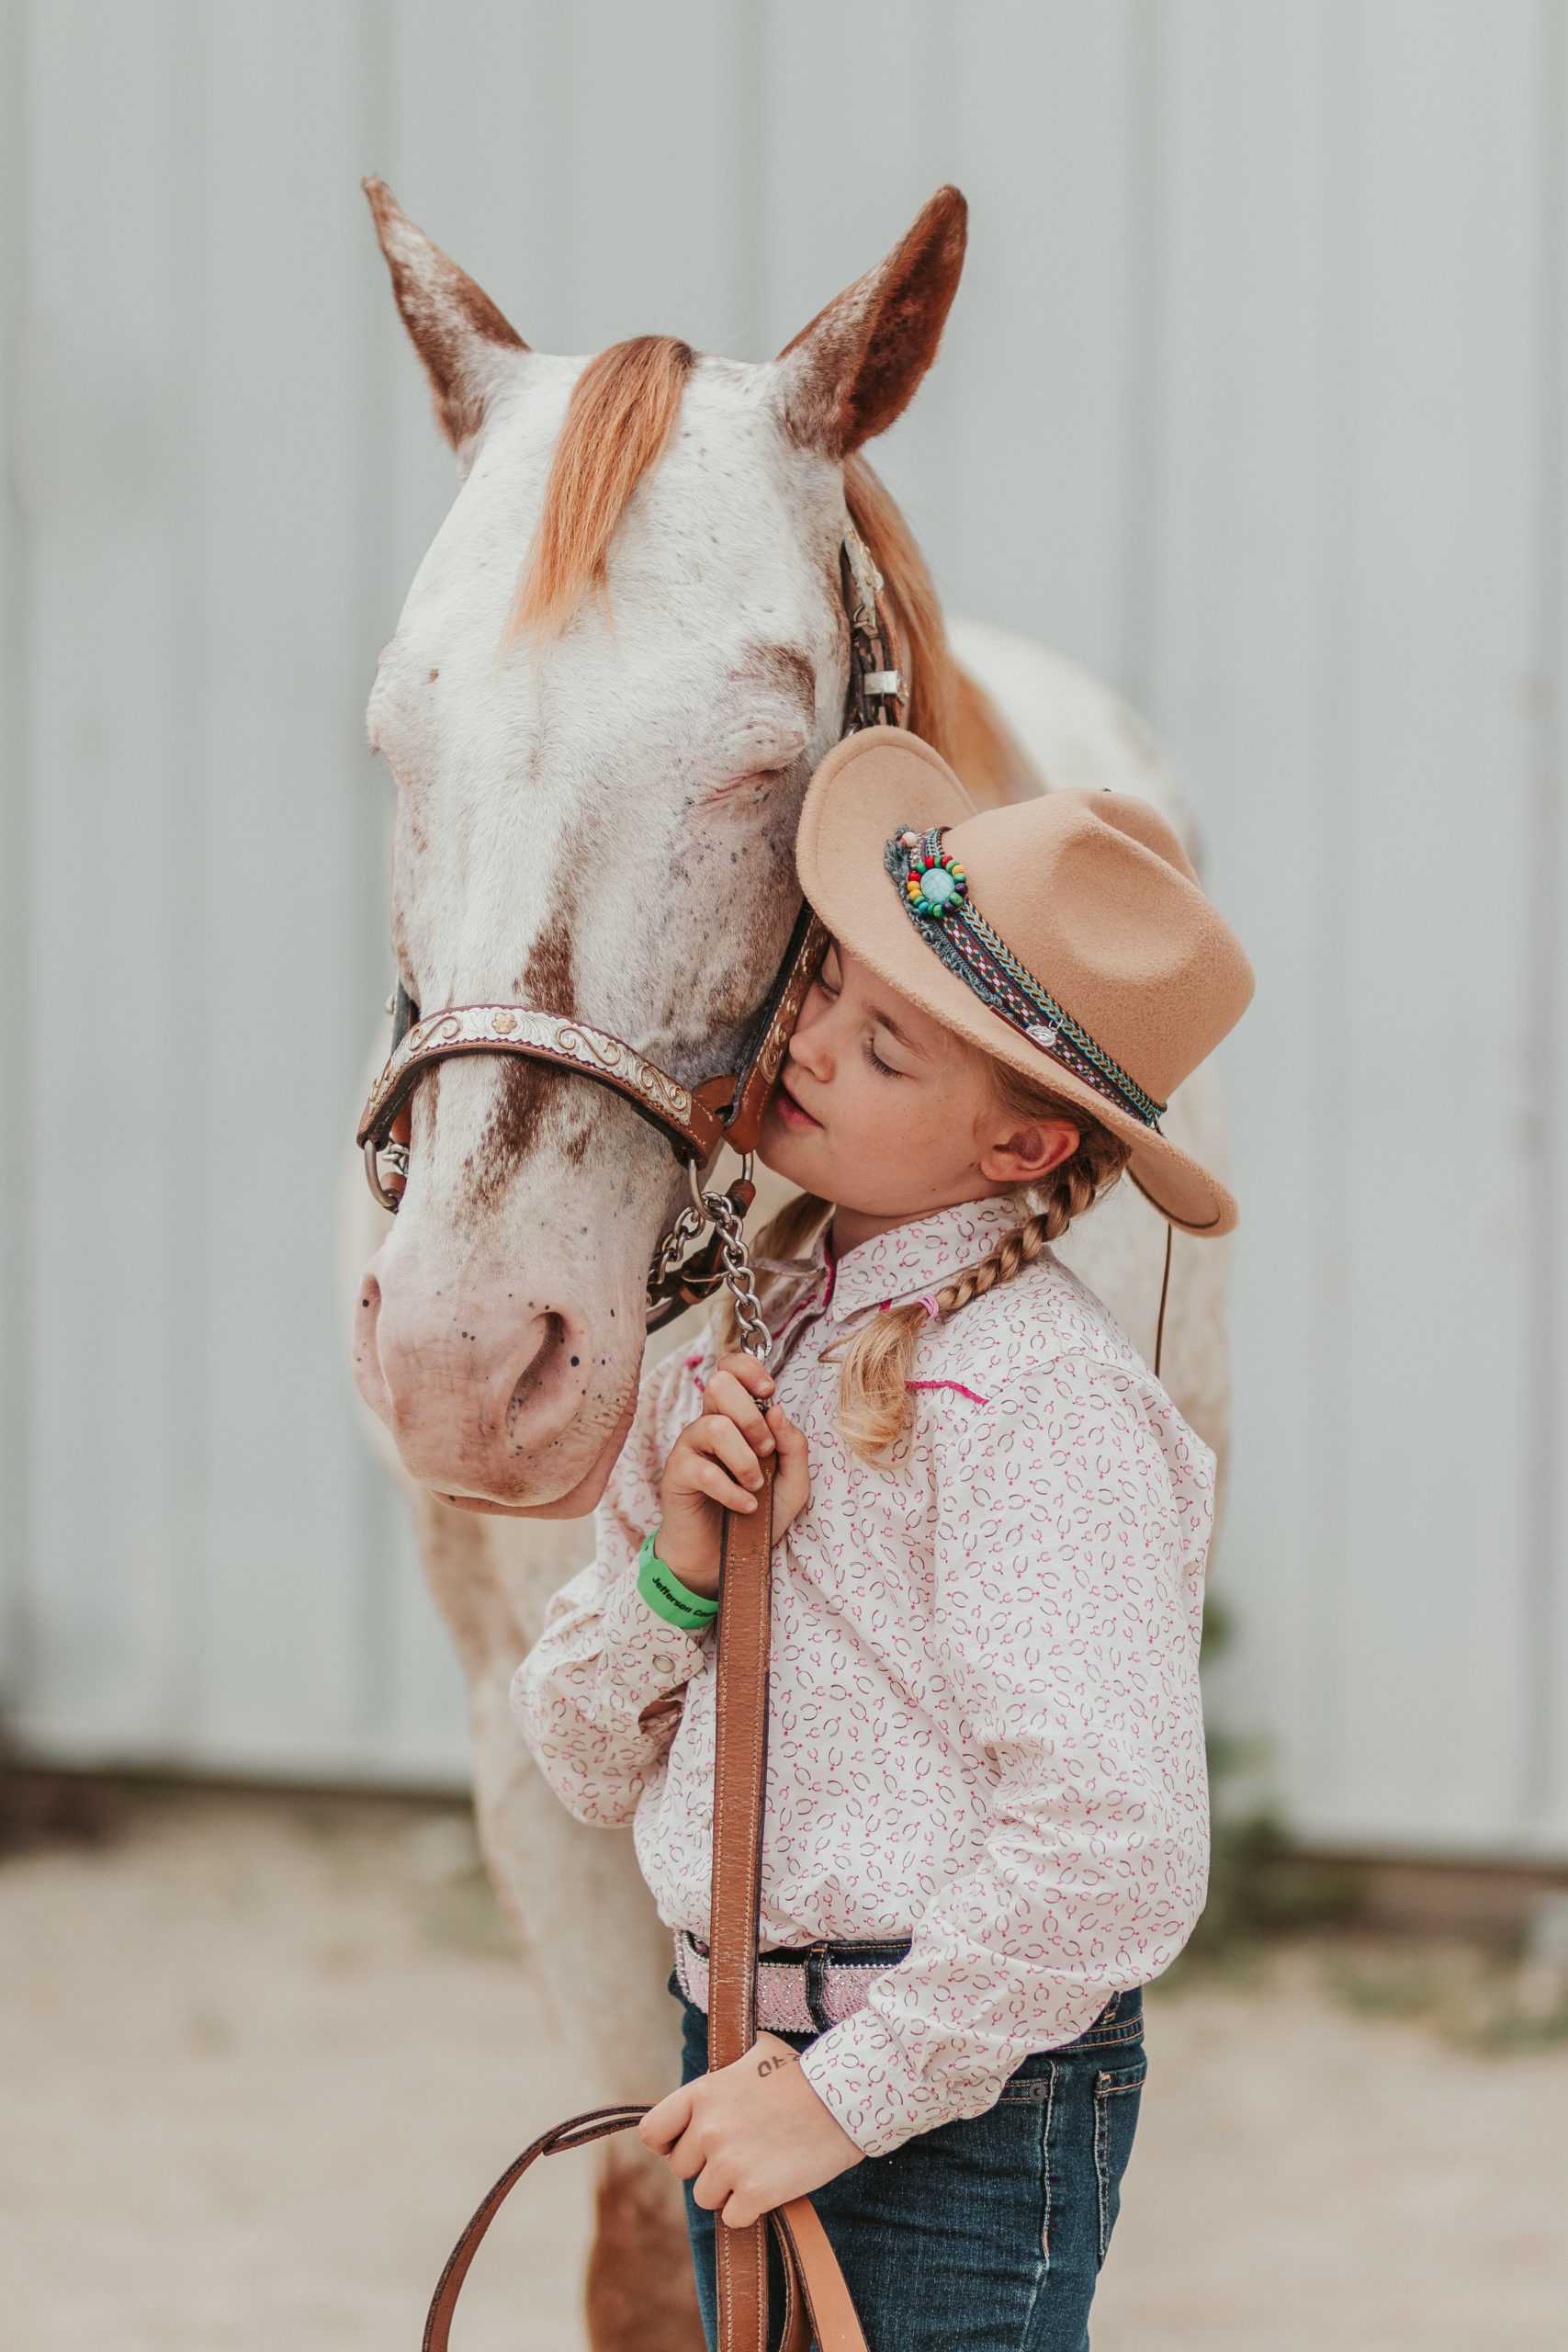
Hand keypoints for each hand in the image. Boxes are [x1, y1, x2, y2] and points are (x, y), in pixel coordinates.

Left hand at [638, 2030, 863, 2225]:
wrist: (843, 2099)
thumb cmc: (801, 2073)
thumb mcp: (754, 2054)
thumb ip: (722, 2074)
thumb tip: (711, 2083)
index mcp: (703, 2093)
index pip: (653, 2132)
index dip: (668, 2142)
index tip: (688, 2143)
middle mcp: (708, 2130)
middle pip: (682, 2169)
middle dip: (706, 2165)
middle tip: (740, 2153)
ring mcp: (730, 2164)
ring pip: (706, 2197)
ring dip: (728, 2190)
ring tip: (759, 2167)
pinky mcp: (755, 2193)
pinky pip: (733, 2218)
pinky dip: (750, 2209)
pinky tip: (772, 2185)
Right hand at [655, 1353, 809, 1597]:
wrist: (724, 1559)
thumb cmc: (757, 1514)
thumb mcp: (792, 1483)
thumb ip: (793, 1446)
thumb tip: (777, 1410)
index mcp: (735, 1416)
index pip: (730, 1367)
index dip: (748, 1367)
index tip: (769, 1391)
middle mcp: (709, 1423)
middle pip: (719, 1382)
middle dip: (751, 1416)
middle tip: (765, 1450)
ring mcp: (689, 1447)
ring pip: (715, 1426)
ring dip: (745, 1459)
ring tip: (755, 1484)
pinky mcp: (677, 1474)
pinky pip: (704, 1470)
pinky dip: (733, 1491)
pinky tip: (745, 1507)